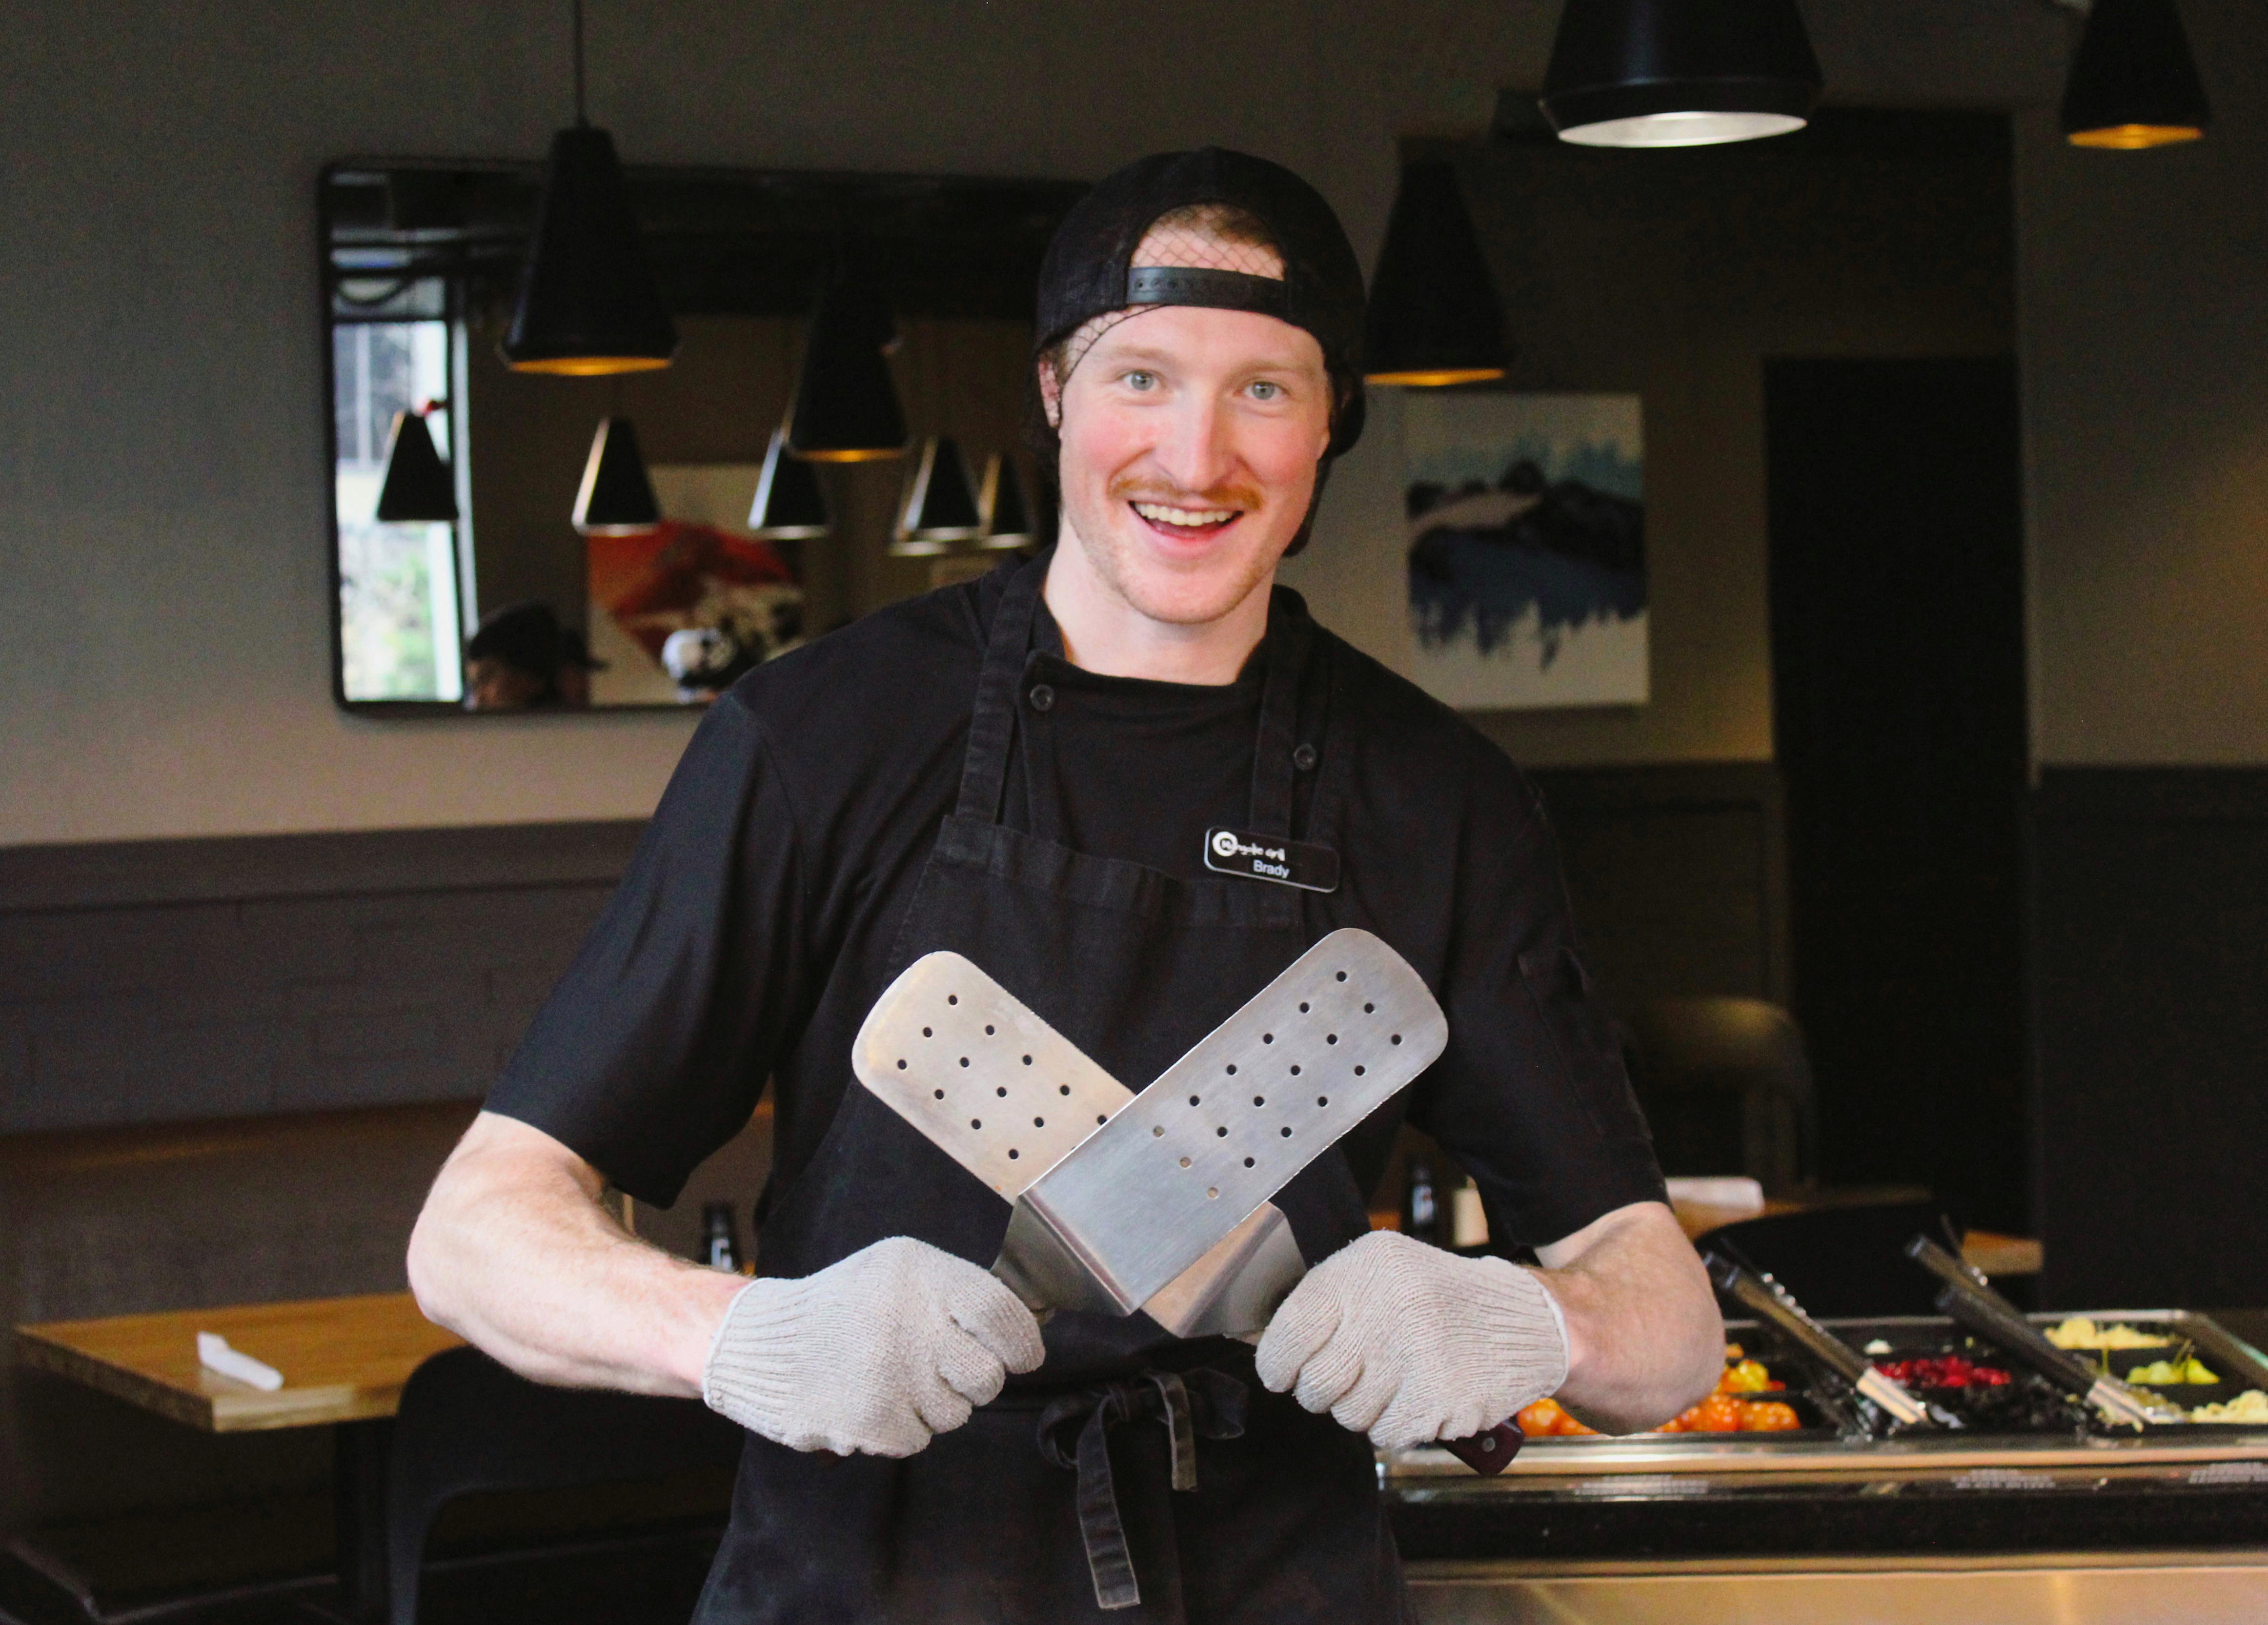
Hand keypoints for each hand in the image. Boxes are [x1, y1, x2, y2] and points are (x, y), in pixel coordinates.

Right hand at [701, 1235, 1044, 1456]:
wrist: (762, 1345)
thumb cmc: (842, 1308)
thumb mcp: (897, 1272)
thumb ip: (958, 1292)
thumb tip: (1029, 1328)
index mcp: (918, 1273)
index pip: (1001, 1315)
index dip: (1022, 1343)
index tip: (1024, 1357)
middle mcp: (907, 1319)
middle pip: (988, 1375)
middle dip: (973, 1381)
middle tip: (939, 1369)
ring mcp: (889, 1372)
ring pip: (956, 1414)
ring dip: (932, 1406)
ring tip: (889, 1378)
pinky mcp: (871, 1418)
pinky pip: (919, 1440)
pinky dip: (901, 1429)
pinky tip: (869, 1400)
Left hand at [1255, 1230, 1568, 1450]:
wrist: (1523, 1322)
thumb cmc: (1437, 1299)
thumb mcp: (1381, 1270)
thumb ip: (1325, 1303)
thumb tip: (1267, 1349)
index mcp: (1364, 1267)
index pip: (1289, 1332)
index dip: (1278, 1364)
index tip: (1284, 1373)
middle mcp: (1388, 1305)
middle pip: (1315, 1383)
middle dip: (1323, 1390)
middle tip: (1351, 1377)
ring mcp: (1415, 1353)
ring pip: (1347, 1414)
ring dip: (1362, 1408)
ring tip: (1393, 1380)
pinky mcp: (1438, 1397)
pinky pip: (1383, 1434)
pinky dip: (1392, 1425)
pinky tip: (1414, 1398)